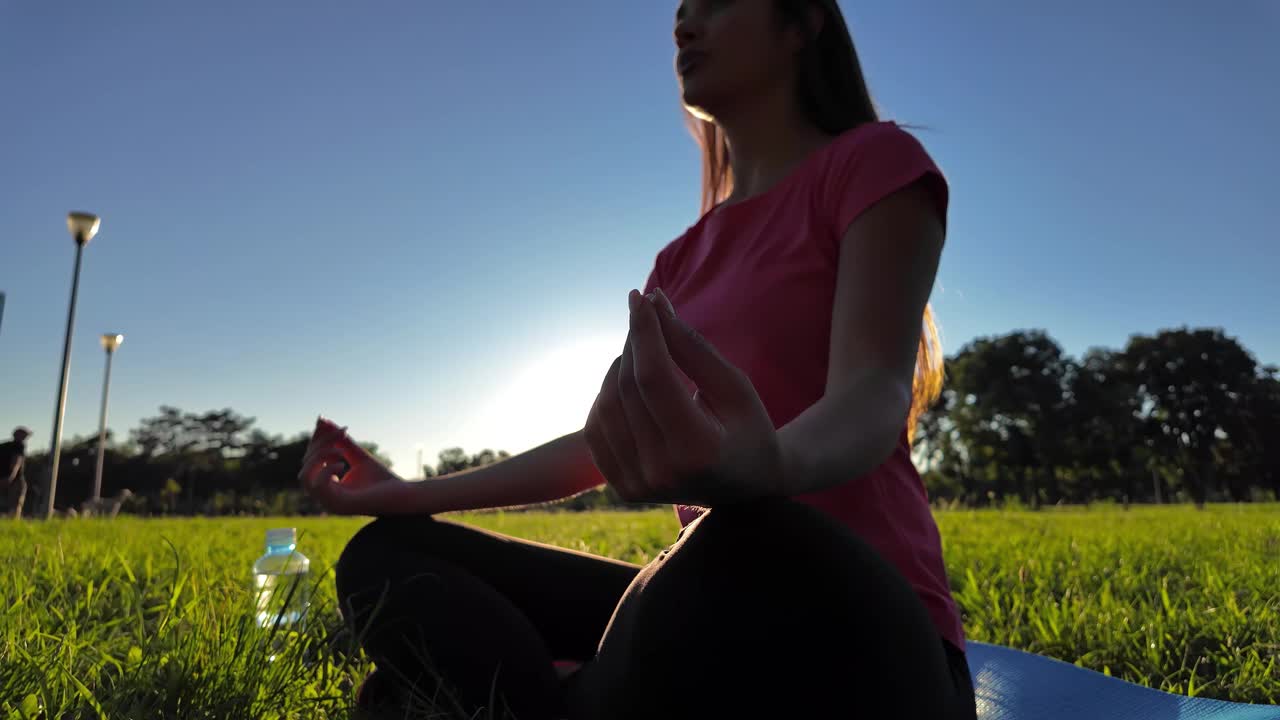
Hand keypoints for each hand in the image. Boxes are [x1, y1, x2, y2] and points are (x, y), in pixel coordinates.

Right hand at [299, 418, 409, 514]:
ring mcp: (330, 503)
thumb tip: (322, 421)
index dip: (316, 440)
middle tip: (343, 432)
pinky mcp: (339, 505)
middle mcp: (324, 496)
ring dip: (319, 456)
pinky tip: (342, 464)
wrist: (403, 496)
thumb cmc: (382, 480)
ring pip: (304, 476)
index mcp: (327, 486)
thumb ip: (340, 442)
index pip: (308, 460)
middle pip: (305, 465)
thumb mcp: (357, 456)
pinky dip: (325, 471)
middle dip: (321, 443)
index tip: (329, 423)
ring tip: (341, 451)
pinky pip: (318, 486)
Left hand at [583, 288, 785, 505]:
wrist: (748, 487)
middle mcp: (662, 473)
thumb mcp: (733, 385)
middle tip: (646, 314)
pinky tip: (629, 385)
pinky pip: (596, 429)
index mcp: (698, 450)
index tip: (641, 296)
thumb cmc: (748, 427)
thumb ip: (691, 346)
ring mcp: (637, 486)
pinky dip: (607, 396)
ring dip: (618, 367)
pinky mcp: (622, 488)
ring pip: (606, 405)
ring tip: (644, 351)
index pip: (654, 378)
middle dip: (634, 342)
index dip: (644, 332)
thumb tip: (653, 301)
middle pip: (628, 389)